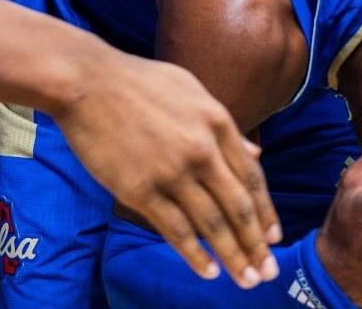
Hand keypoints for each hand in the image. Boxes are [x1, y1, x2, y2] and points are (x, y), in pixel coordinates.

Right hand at [54, 51, 280, 288]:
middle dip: (256, 245)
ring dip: (232, 258)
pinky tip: (208, 272)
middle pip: (238, 208)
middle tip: (268, 271)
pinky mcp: (140, 190)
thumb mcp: (192, 91)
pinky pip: (175, 230)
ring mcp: (172, 173)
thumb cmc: (139, 82)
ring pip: (212, 226)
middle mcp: (201, 150)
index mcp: (217, 122)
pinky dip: (195, 255)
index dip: (265, 211)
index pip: (252, 177)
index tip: (274, 236)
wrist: (87, 83)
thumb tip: (256, 154)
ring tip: (246, 280)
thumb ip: (225, 127)